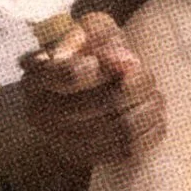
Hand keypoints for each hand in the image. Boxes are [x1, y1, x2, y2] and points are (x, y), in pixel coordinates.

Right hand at [20, 12, 165, 171]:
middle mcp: (40, 113)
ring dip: (149, 107)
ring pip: (123, 128)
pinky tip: (152, 114)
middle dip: (139, 84)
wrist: (76, 94)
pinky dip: (150, 129)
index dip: (106, 67)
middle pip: (107, 102)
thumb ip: (103, 36)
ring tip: (153, 94)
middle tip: (146, 73)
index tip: (124, 59)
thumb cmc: (84, 55)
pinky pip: (129, 150)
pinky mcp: (85, 159)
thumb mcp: (89, 32)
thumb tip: (125, 62)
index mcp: (36, 76)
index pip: (70, 74)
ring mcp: (61, 141)